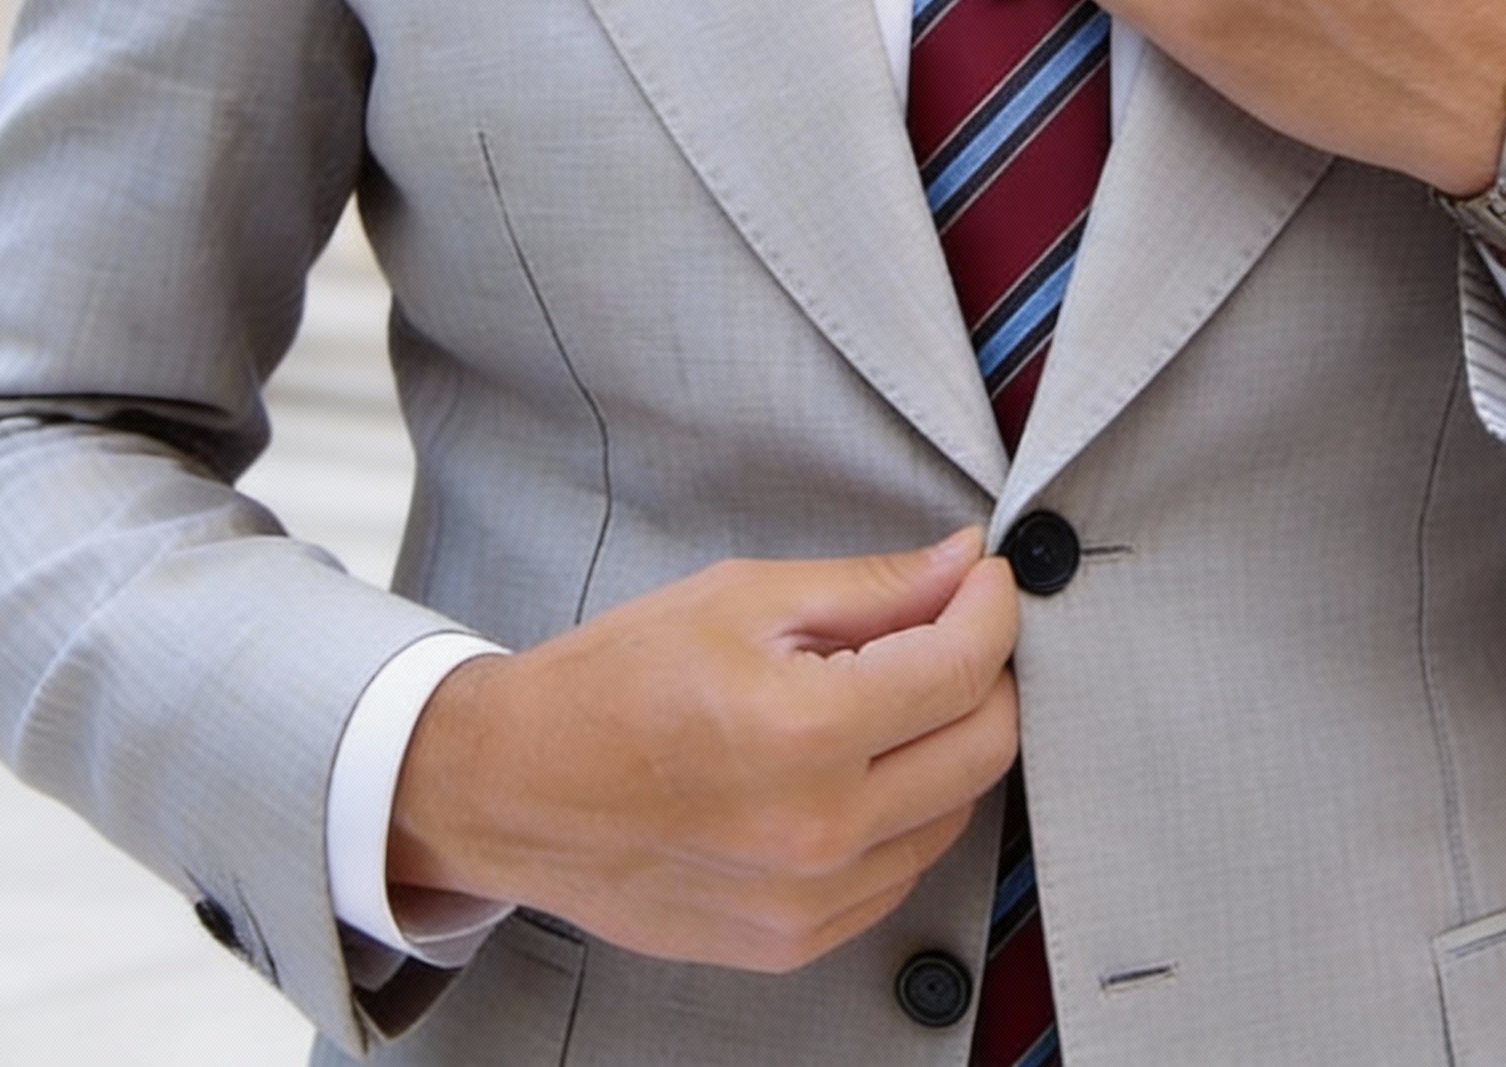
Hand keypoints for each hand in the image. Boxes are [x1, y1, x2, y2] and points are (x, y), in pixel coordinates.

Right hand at [387, 529, 1019, 971]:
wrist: (514, 789)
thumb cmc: (612, 685)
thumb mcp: (743, 599)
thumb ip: (871, 586)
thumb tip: (960, 564)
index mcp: (805, 731)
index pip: (962, 668)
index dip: (991, 608)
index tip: (986, 580)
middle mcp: (818, 830)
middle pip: (983, 747)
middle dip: (987, 672)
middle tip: (953, 626)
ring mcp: (809, 900)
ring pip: (954, 813)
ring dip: (948, 743)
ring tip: (891, 694)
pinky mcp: (794, 941)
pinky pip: (902, 871)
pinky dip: (906, 810)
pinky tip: (859, 764)